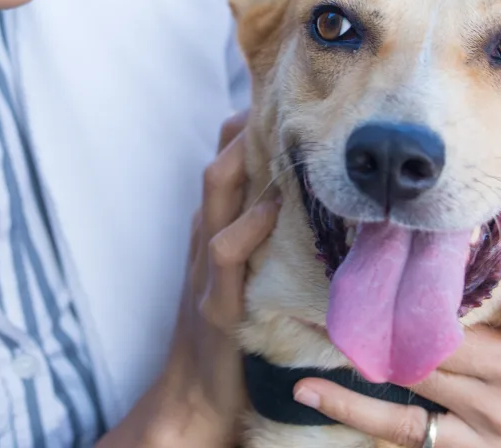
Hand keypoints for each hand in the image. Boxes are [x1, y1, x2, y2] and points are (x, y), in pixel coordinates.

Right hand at [100, 111, 279, 447]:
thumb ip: (260, 239)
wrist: (195, 397)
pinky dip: (246, 227)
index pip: (225, 161)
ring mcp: (208, 269)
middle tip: (284, 103)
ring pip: (214, 194)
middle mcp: (206, 239)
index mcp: (214, 230)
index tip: (284, 103)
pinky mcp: (218, 305)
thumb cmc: (228, 336)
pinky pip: (226, 253)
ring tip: (275, 135)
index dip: (248, 127)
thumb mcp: (241, 276)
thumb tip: (306, 203)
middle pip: (219, 166)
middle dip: (245, 129)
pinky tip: (270, 209)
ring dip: (241, 160)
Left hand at [294, 261, 500, 446]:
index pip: (445, 338)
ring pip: (412, 424)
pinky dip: (381, 432)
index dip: (396, 318)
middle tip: (311, 324)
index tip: (352, 298)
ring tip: (305, 389)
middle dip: (366, 352)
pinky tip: (339, 414)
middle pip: (418, 375)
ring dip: (356, 406)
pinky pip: (428, 446)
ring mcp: (496, 441)